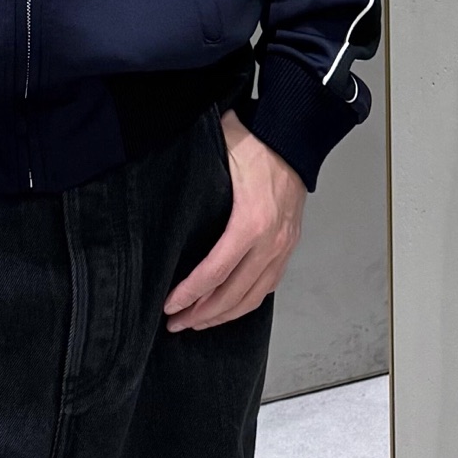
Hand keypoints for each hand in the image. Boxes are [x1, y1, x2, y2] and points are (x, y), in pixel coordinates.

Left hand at [163, 110, 305, 331]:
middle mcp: (270, 242)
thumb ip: (195, 181)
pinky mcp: (289, 245)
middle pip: (233, 294)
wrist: (293, 135)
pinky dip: (247, 301)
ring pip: (253, 296)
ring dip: (224, 314)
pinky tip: (230, 305)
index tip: (169, 306)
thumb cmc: (254, 140)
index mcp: (250, 223)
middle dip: (202, 314)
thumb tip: (163, 192)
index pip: (215, 272)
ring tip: (199, 321)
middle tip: (176, 323)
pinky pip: (269, 285)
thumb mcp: (218, 154)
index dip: (190, 294)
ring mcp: (283, 246)